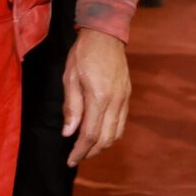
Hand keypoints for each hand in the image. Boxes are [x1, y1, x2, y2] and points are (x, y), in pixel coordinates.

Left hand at [62, 27, 130, 164]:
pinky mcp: (127, 96)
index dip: (80, 151)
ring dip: (102, 146)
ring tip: (87, 149)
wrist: (105, 35)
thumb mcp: (70, 78)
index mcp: (99, 97)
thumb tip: (68, 133)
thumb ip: (72, 107)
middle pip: (106, 139)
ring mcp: (124, 99)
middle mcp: (115, 102)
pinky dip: (111, 134)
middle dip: (91, 152)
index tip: (70, 160)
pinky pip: (121, 123)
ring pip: (116, 134)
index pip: (90, 134)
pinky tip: (99, 134)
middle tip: (77, 157)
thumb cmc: (83, 54)